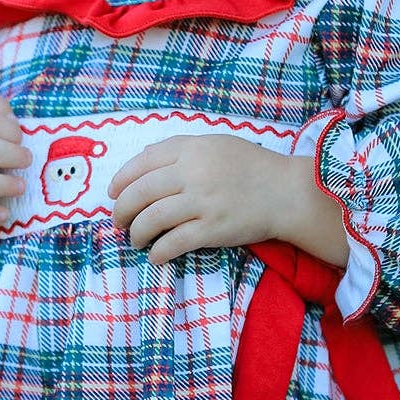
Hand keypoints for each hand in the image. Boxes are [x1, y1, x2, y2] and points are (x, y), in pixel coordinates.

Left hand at [107, 136, 290, 265]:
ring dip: (136, 233)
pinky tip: (155, 255)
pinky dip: (158, 251)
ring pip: (152, 219)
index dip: (121, 181)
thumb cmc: (251, 166)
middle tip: (119, 222)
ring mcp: (202, 202)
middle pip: (140, 193)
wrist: (287, 192)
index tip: (113, 195)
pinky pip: (174, 242)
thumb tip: (142, 157)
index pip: (142, 163)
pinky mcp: (213, 229)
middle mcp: (193, 174)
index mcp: (191, 150)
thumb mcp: (216, 144)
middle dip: (121, 211)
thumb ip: (180, 148)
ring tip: (135, 240)